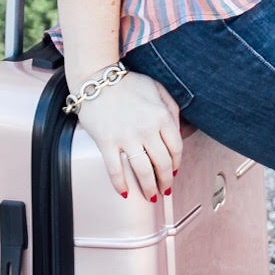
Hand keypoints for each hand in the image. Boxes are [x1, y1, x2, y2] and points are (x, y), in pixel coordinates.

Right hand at [78, 71, 182, 200]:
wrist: (96, 79)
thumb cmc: (127, 84)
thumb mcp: (157, 89)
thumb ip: (171, 110)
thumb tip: (178, 133)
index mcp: (162, 115)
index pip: (176, 148)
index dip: (176, 164)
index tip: (174, 172)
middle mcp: (147, 128)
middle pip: (162, 163)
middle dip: (165, 181)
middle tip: (164, 189)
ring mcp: (126, 136)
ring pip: (143, 171)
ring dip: (148, 188)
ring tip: (150, 195)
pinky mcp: (107, 142)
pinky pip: (116, 170)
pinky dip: (121, 185)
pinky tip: (125, 192)